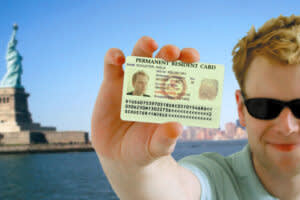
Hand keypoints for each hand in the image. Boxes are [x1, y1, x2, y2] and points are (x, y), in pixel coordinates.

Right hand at [91, 36, 199, 167]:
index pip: (182, 71)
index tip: (194, 58)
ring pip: (138, 55)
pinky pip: (111, 65)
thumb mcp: (157, 147)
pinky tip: (119, 59)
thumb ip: (166, 140)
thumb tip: (177, 127)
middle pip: (162, 58)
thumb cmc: (144, 149)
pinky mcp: (111, 84)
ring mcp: (131, 82)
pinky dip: (114, 56)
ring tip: (150, 44)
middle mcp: (152, 84)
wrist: (120, 156)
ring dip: (144, 45)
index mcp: (168, 95)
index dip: (188, 60)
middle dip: (169, 51)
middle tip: (173, 53)